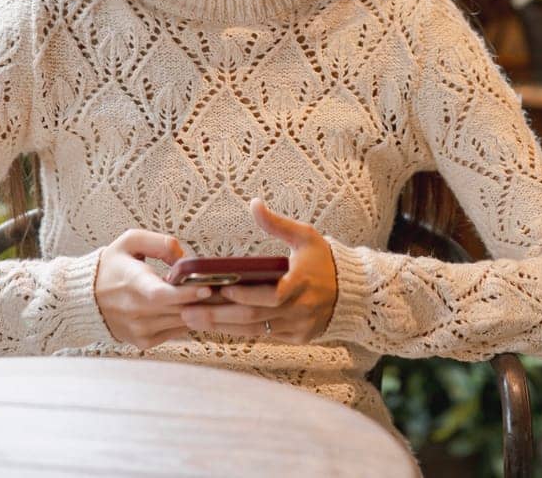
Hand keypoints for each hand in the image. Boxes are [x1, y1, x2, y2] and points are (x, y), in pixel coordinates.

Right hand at [93, 229, 212, 349]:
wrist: (84, 298)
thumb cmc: (112, 265)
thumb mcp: (131, 241)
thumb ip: (160, 243)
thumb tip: (184, 259)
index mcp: (132, 283)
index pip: (161, 294)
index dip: (186, 293)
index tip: (208, 287)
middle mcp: (135, 311)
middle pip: (179, 310)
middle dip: (206, 301)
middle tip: (228, 291)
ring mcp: (139, 329)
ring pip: (181, 323)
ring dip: (201, 312)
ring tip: (220, 299)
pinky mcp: (143, 341)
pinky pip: (175, 332)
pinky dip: (188, 321)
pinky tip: (195, 308)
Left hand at [180, 198, 336, 344]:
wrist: (353, 292)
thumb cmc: (325, 260)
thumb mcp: (305, 236)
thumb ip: (277, 224)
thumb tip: (254, 203)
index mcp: (301, 284)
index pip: (270, 295)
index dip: (245, 295)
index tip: (221, 289)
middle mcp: (299, 310)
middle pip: (253, 317)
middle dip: (219, 315)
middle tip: (189, 311)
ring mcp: (297, 327)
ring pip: (253, 330)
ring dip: (222, 327)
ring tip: (193, 320)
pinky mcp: (296, 338)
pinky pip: (262, 336)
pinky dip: (238, 332)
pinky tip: (216, 326)